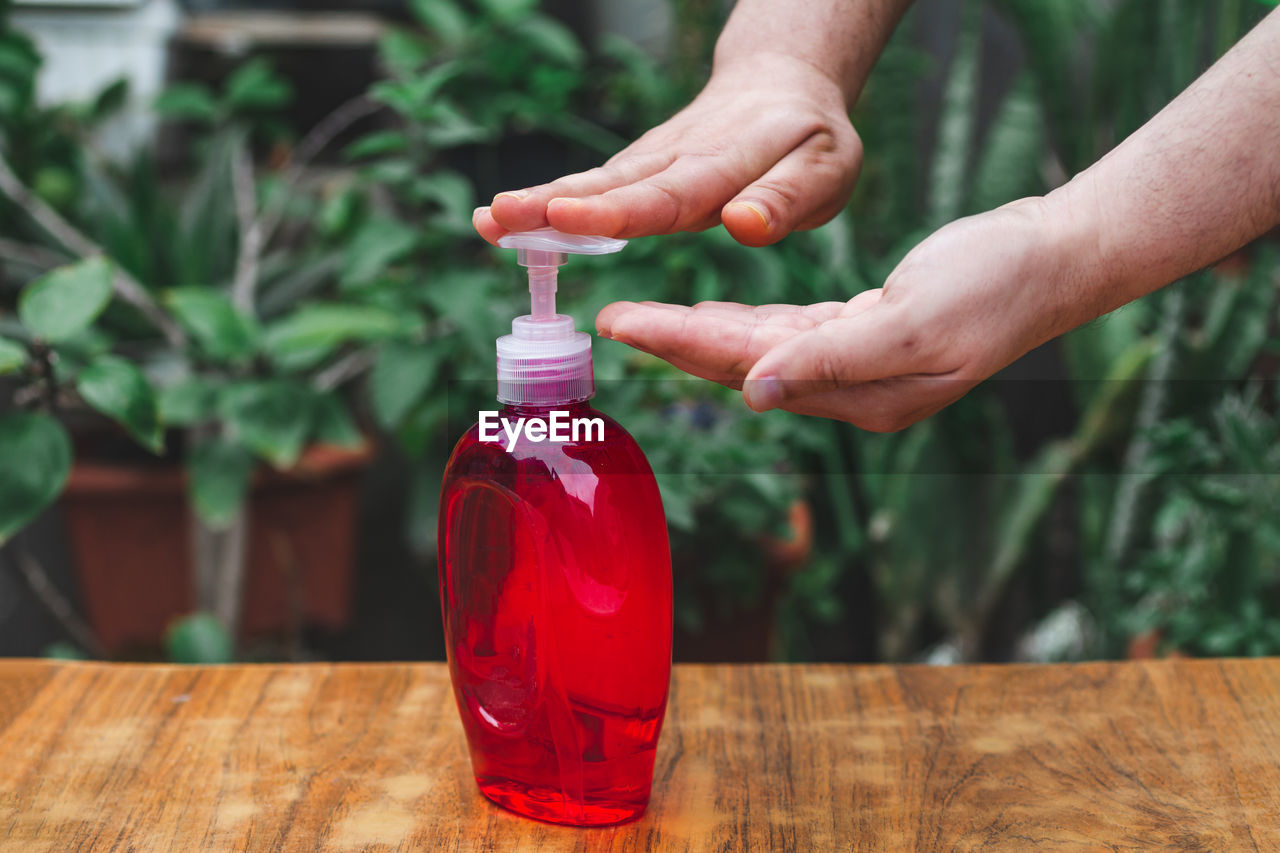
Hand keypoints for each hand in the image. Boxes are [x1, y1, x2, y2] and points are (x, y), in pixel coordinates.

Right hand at [473, 53, 861, 247]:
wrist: (782, 85)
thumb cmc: (810, 140)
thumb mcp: (827, 170)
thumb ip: (786, 200)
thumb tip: (743, 226)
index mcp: (731, 158)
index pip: (672, 190)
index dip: (620, 210)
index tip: (570, 220)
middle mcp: (681, 154)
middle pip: (616, 184)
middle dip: (557, 206)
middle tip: (502, 218)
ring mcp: (653, 158)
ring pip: (595, 181)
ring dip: (540, 202)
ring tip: (488, 220)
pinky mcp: (637, 165)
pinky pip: (593, 185)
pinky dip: (548, 202)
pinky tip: (502, 219)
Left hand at [595, 198, 1093, 430]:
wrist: (1055, 258)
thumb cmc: (995, 286)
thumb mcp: (914, 321)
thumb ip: (832, 360)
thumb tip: (755, 391)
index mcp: (863, 396)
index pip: (750, 371)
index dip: (682, 346)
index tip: (624, 326)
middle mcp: (856, 391)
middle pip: (746, 366)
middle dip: (676, 342)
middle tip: (614, 319)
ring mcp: (863, 366)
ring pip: (764, 350)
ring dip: (705, 334)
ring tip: (648, 320)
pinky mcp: (870, 333)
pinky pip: (794, 334)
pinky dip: (751, 325)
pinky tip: (716, 317)